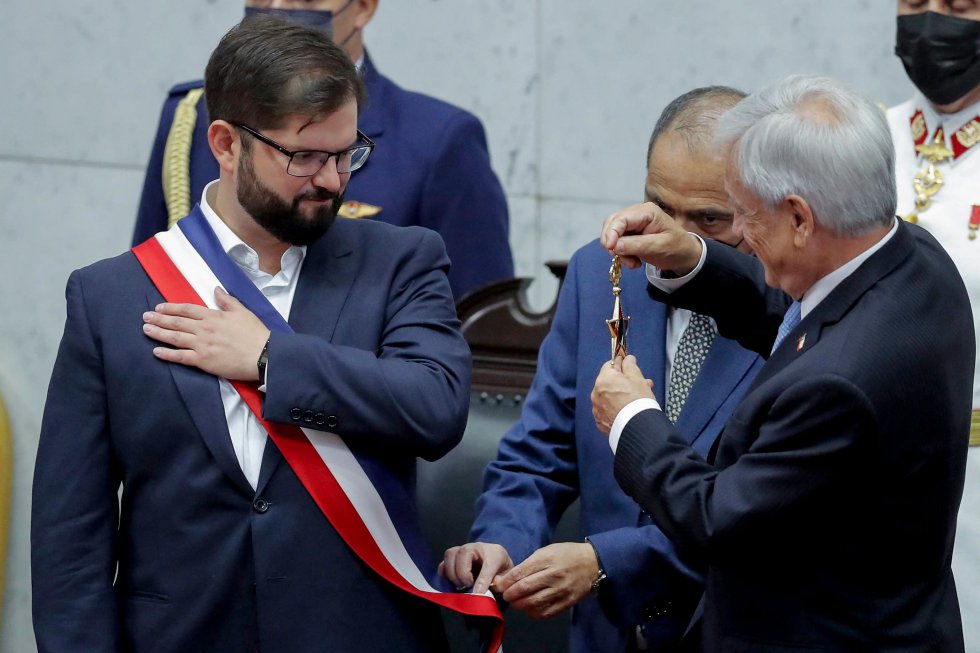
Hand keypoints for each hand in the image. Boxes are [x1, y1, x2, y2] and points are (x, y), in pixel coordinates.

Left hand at [142, 287, 270, 380]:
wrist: (262, 355)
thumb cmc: (255, 334)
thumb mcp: (243, 312)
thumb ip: (227, 301)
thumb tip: (216, 289)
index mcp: (213, 316)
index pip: (187, 309)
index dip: (171, 308)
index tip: (159, 307)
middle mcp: (204, 329)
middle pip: (177, 322)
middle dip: (159, 319)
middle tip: (145, 317)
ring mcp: (202, 345)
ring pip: (175, 337)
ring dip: (159, 333)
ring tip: (146, 330)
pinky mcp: (203, 361)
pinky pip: (180, 357)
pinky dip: (167, 354)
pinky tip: (156, 351)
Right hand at [439, 542, 512, 594]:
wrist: (497, 567)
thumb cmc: (501, 573)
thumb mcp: (504, 580)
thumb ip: (496, 585)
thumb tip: (479, 593)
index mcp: (494, 553)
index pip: (488, 563)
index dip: (482, 578)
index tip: (478, 592)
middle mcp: (476, 547)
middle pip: (463, 552)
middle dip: (463, 573)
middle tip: (468, 586)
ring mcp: (463, 551)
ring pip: (450, 555)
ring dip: (452, 573)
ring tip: (460, 586)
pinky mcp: (453, 559)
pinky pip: (443, 563)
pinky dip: (445, 575)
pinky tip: (453, 584)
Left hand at [493, 542, 598, 619]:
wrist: (592, 564)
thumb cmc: (566, 554)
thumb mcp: (546, 551)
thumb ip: (528, 564)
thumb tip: (508, 578)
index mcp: (546, 559)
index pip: (520, 573)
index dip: (506, 582)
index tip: (499, 585)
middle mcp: (553, 575)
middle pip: (524, 589)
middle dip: (510, 594)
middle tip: (505, 595)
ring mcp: (561, 590)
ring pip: (533, 603)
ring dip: (519, 605)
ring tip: (515, 603)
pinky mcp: (566, 603)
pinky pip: (545, 613)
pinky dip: (533, 613)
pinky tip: (529, 609)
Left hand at [592, 355, 653, 434]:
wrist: (638, 428)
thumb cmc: (638, 402)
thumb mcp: (637, 378)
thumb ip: (630, 366)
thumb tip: (627, 359)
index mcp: (603, 380)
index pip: (610, 365)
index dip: (621, 365)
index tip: (629, 366)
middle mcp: (596, 394)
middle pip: (610, 382)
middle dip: (624, 382)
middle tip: (639, 384)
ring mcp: (597, 409)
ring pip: (610, 397)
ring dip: (621, 396)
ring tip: (637, 399)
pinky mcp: (601, 422)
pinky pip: (608, 411)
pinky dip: (616, 409)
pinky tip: (628, 410)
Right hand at [600, 202, 702, 273]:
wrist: (684, 255)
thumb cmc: (676, 248)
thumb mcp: (659, 247)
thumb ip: (636, 245)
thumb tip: (614, 246)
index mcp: (647, 212)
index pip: (621, 218)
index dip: (611, 232)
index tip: (610, 249)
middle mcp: (637, 213)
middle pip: (612, 223)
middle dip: (612, 242)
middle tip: (618, 258)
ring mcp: (633, 223)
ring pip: (612, 233)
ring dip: (617, 251)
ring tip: (632, 263)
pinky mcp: (630, 233)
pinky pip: (617, 242)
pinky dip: (621, 254)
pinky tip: (634, 261)